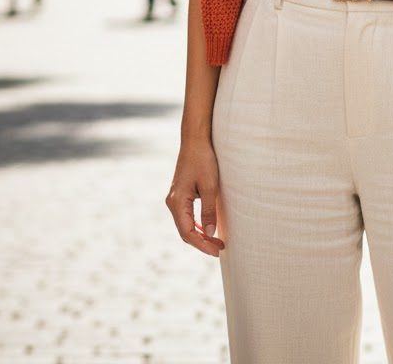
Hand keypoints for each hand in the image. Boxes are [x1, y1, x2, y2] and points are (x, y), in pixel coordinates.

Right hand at [165, 138, 224, 255]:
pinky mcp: (181, 195)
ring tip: (216, 242)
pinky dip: (197, 225)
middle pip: (185, 231)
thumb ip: (209, 211)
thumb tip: (210, 233)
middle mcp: (172, 202)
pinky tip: (208, 228)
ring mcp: (175, 199)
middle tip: (219, 248)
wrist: (195, 140)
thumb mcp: (210, 186)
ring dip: (200, 234)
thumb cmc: (203, 160)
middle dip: (202, 242)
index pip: (188, 232)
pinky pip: (187, 216)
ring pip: (186, 225)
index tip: (217, 250)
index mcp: (177, 202)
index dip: (202, 244)